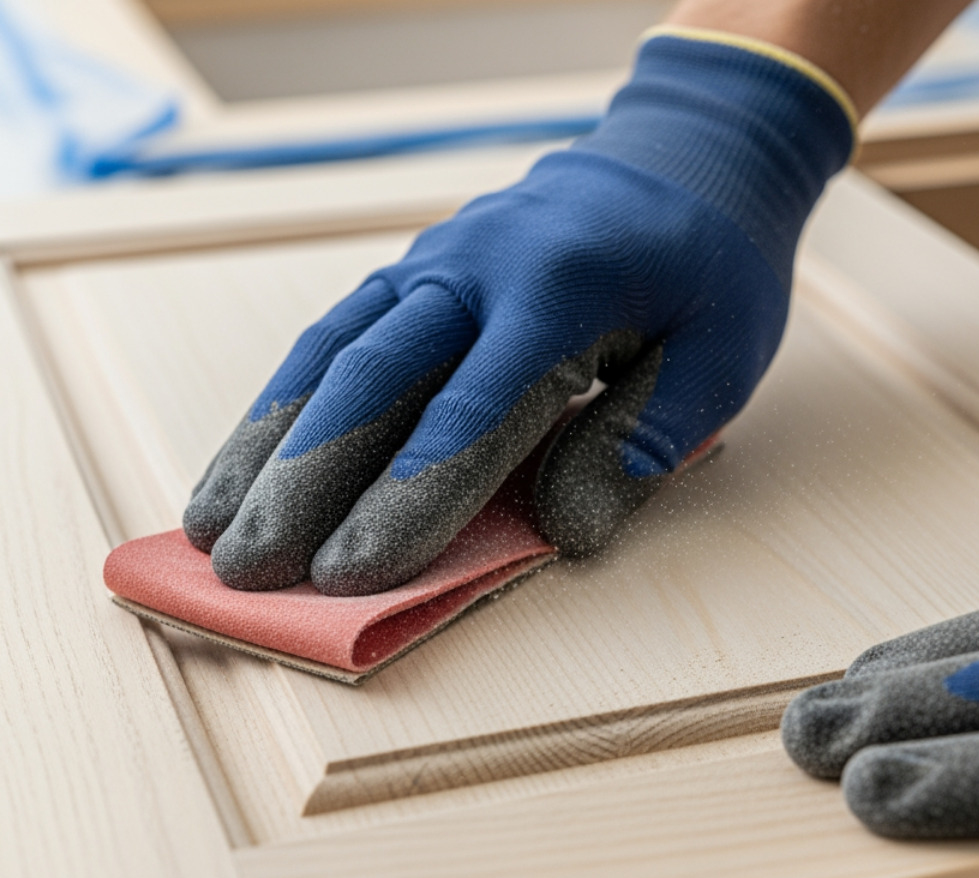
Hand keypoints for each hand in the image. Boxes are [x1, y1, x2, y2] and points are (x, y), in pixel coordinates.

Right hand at [183, 32, 853, 593]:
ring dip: (266, 444)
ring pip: (332, 354)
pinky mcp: (416, 272)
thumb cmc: (713, 268)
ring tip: (213, 530)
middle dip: (305, 482)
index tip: (352, 575)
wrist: (689, 156)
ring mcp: (435, 262)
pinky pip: (336, 336)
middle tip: (251, 573)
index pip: (472, 412)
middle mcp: (476, 268)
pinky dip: (283, 403)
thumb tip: (567, 534)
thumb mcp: (720, 357)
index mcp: (559, 290)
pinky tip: (246, 462)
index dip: (408, 499)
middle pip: (374, 380)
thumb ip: (645, 440)